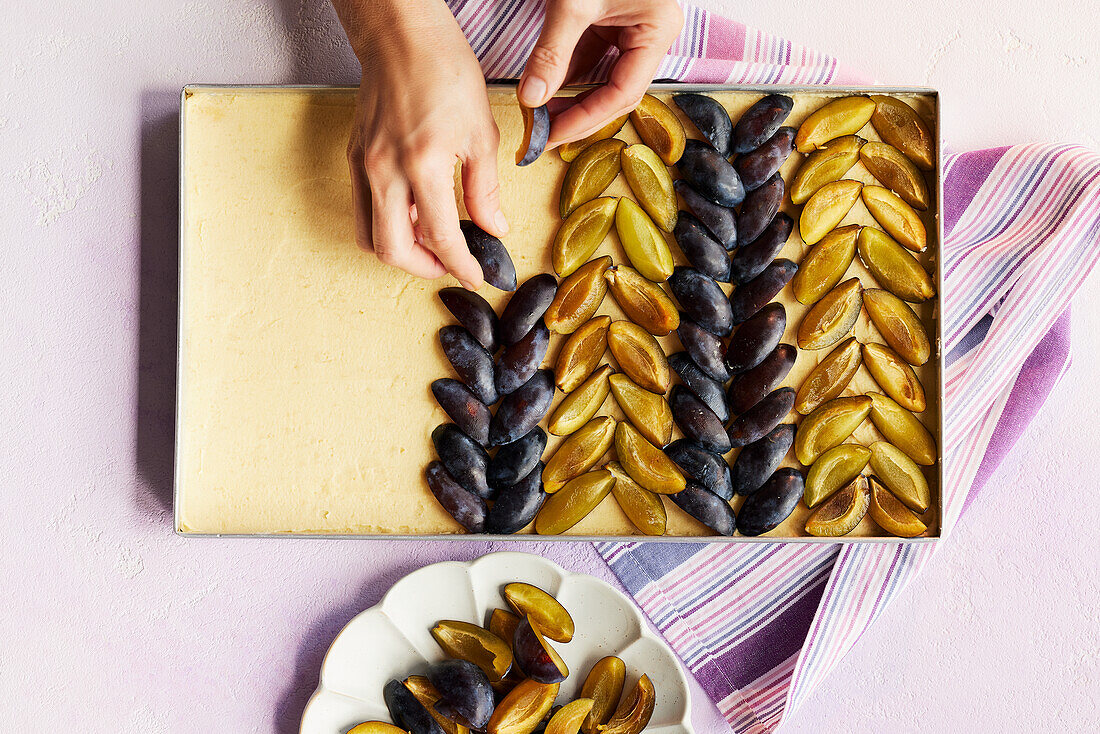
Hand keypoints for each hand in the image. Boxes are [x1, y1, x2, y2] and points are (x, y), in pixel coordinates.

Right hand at [335, 0, 506, 286]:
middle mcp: (385, 171)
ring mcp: (363, 165)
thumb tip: (494, 227)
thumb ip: (485, 188)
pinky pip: (364, 207)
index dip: (461, 266)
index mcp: (423, 165)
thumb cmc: (444, 70)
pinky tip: (416, 211)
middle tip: (450, 264)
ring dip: (401, 249)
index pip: (441, 238)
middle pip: (392, 250)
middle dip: (423, 268)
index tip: (476, 276)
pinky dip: (388, 222)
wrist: (401, 34)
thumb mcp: (481, 131)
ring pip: (369, 234)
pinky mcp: (354, 157)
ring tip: (432, 241)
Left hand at [518, 0, 683, 146]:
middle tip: (545, 136)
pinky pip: (593, 58)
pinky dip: (569, 74)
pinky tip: (546, 90)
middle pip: (617, 91)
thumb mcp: (572, 3)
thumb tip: (531, 99)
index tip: (555, 137)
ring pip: (604, 78)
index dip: (587, 119)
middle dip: (580, 115)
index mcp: (657, 30)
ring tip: (543, 118)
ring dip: (573, 98)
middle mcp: (652, 33)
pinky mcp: (614, 21)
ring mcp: (634, 28)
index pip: (623, 92)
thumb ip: (551, 52)